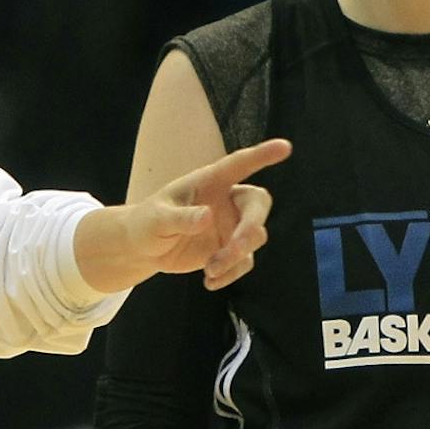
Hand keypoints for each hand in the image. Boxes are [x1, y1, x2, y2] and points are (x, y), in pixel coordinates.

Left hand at [78, 138, 292, 293]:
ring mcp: (231, 226)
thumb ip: (181, 218)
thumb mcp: (157, 219)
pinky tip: (209, 281)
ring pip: (254, 237)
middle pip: (257, 205)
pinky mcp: (230, 250)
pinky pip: (244, 262)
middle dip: (251, 226)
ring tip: (211, 269)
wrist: (144, 249)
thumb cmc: (147, 222)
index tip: (285, 146)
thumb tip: (207, 217)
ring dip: (237, 256)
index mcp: (209, 182)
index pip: (239, 165)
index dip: (262, 155)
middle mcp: (226, 201)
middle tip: (236, 247)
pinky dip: (232, 274)